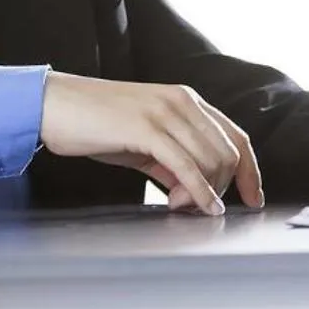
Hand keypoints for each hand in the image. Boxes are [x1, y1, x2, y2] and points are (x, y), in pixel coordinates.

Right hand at [41, 73, 262, 215]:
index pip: (235, 135)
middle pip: (228, 151)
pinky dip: (198, 191)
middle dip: (222, 186)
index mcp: (186, 99)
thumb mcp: (144, 140)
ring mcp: (165, 112)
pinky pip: (186, 165)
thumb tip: (194, 191)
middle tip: (195, 208)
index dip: (250, 170)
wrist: (54, 105)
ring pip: (211, 159)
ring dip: (203, 192)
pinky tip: (195, 206)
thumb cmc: (95, 123)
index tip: (254, 198)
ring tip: (177, 205)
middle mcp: (182, 101)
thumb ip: (172, 160)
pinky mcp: (147, 127)